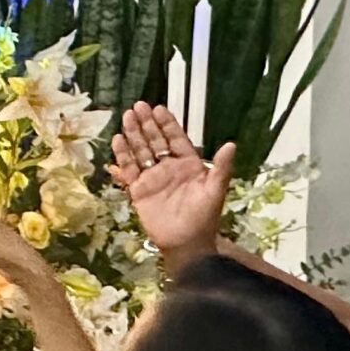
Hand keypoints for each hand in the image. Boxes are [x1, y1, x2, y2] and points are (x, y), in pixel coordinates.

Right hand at [110, 103, 234, 259]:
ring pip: (141, 151)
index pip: (176, 139)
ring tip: (126, 117)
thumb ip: (221, 167)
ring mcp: (152, 178)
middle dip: (147, 124)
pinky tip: (118, 141)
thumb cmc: (204, 218)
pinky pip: (129, 169)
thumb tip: (232, 144)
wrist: (186, 243)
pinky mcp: (139, 190)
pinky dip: (123, 156)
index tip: (158, 109)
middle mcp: (169, 168)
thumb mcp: (215, 191)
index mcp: (188, 165)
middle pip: (155, 141)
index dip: (167, 124)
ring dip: (134, 135)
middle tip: (138, 107)